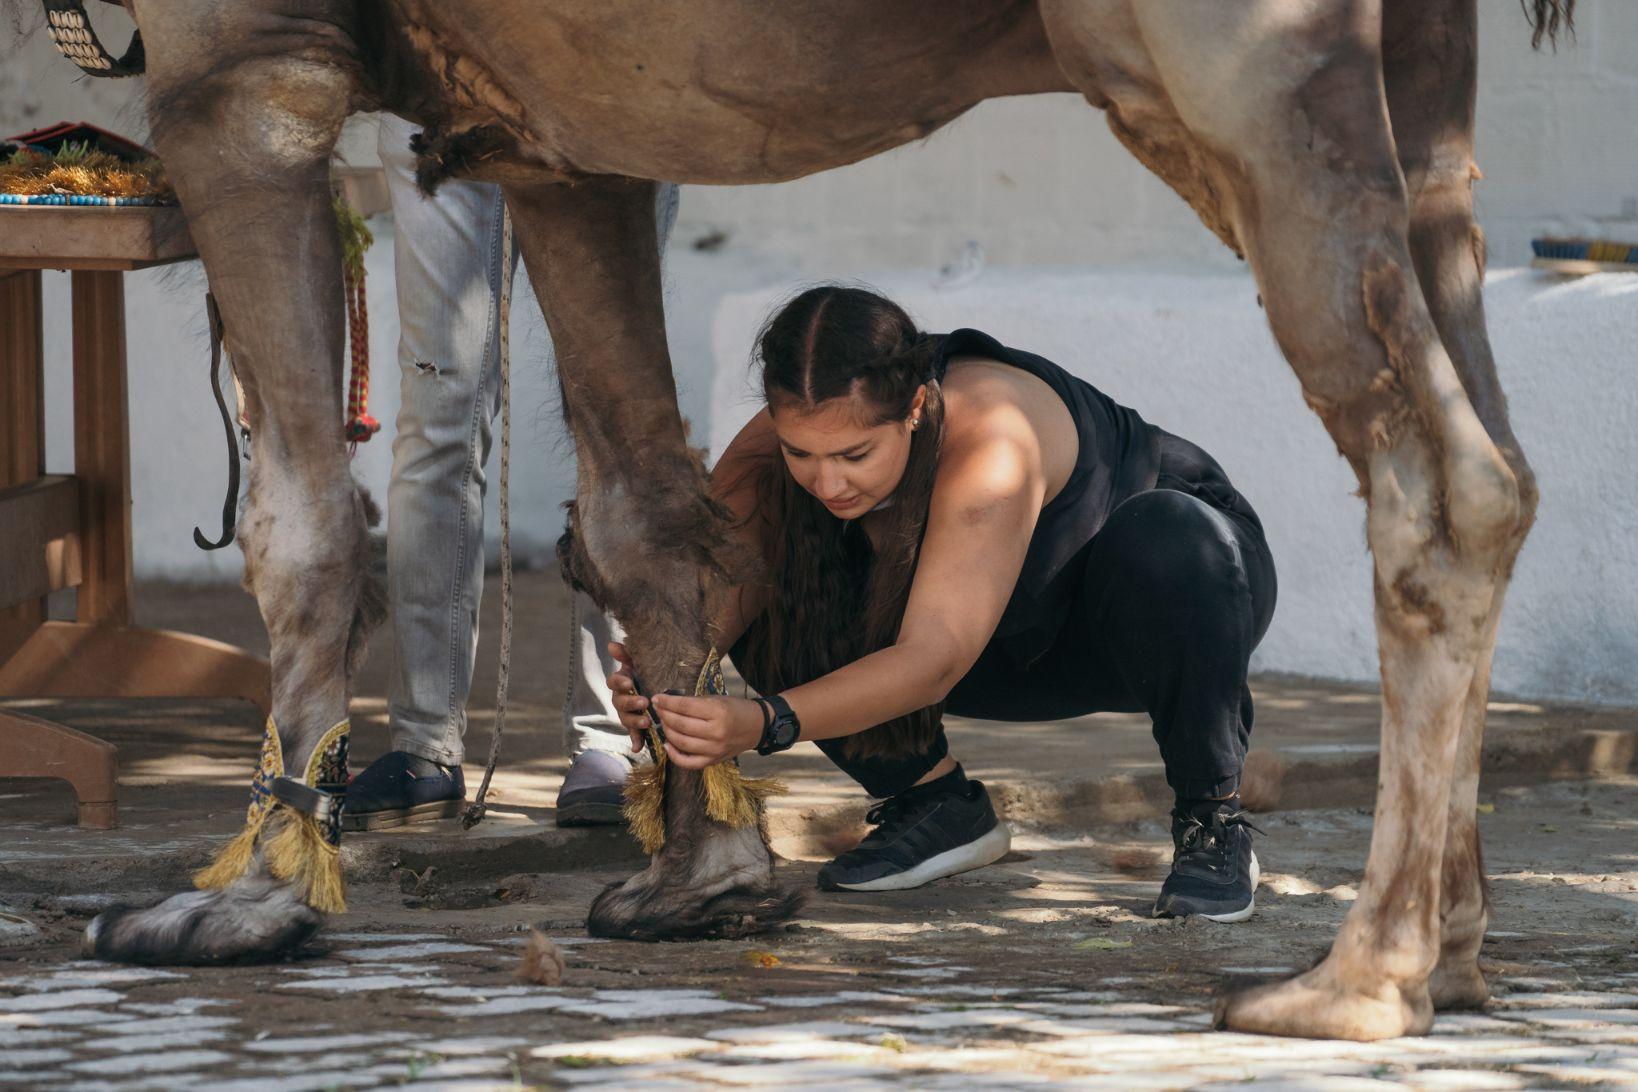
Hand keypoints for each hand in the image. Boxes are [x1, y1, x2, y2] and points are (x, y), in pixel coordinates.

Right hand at [605, 642, 651, 754]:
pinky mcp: (636, 727)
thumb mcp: (638, 662)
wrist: (658, 689)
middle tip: (644, 702)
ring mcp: (627, 714)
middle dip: (631, 702)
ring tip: (647, 721)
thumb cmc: (647, 673)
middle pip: (620, 702)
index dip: (619, 682)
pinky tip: (637, 748)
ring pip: (626, 719)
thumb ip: (626, 654)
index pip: (613, 681)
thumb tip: (611, 644)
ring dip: (635, 721)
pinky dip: (635, 741)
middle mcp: (621, 699)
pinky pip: (634, 735)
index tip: (629, 681)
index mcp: (621, 683)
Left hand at [650, 692, 765, 769]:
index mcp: (718, 712)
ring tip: (664, 723)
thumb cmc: (736, 709)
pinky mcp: (713, 760)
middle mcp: (716, 732)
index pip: (685, 707)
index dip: (667, 702)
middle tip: (658, 709)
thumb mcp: (718, 699)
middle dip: (664, 715)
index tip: (657, 699)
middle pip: (680, 724)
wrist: (757, 727)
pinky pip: (688, 762)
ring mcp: (714, 749)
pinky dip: (674, 755)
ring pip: (681, 742)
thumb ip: (694, 702)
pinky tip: (668, 744)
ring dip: (667, 731)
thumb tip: (668, 703)